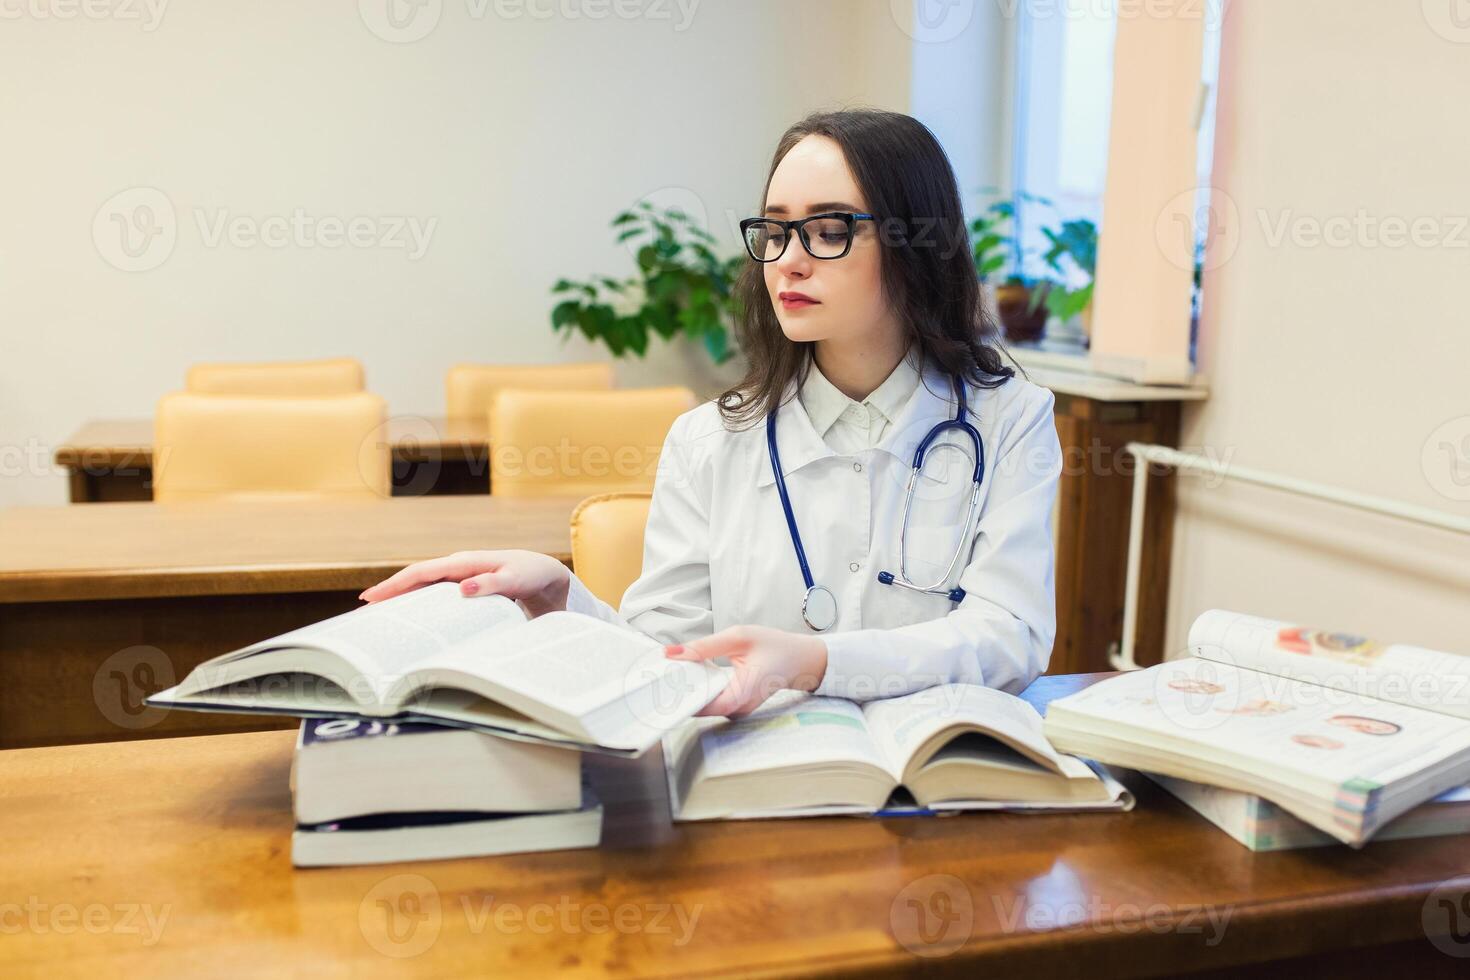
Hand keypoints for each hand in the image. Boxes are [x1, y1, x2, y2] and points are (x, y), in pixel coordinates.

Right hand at [358, 550, 571, 617]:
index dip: (395, 585)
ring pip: (422, 588)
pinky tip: (409, 620)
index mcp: (463, 563)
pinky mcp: (463, 587)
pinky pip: (434, 595)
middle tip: (362, 612)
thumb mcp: (515, 580)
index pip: (421, 573)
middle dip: (388, 593)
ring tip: (377, 619)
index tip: (371, 598)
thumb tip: (462, 589)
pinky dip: (418, 604)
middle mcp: (456, 568)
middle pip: (414, 580)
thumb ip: (492, 584)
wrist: (544, 573)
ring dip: (401, 600)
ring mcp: (458, 577)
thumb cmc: (530, 574)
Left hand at [664, 625, 827, 717]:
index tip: (660, 686)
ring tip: (670, 673)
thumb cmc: (775, 646)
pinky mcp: (735, 706)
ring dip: (688, 690)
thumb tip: (671, 653)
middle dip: (678, 692)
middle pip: (699, 707)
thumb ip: (704, 646)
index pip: (703, 706)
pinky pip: (711, 701)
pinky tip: (690, 675)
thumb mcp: (739, 637)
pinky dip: (700, 689)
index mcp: (742, 693)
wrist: (801, 660)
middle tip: (658, 675)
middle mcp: (738, 708)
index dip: (679, 697)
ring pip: (704, 705)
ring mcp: (737, 710)